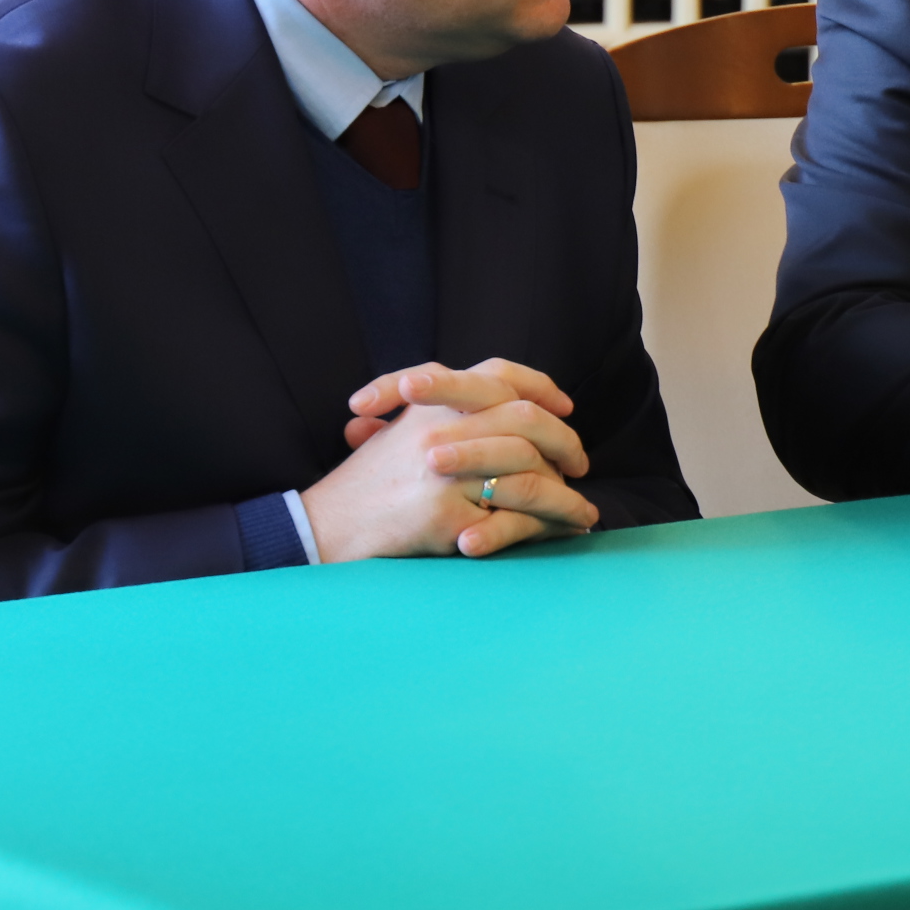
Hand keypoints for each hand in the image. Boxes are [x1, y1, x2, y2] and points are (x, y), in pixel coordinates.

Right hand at [300, 360, 597, 560]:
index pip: (499, 374)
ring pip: (529, 475)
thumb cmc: (368, 480)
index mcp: (434, 402)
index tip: (565, 406)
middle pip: (526, 421)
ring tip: (583, 510)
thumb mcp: (403, 429)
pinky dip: (543, 529)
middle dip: (565, 442)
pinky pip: (511, 522)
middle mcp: (442, 429)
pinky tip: (561, 534)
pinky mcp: (445, 515)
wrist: (326, 524)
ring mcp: (445, 473)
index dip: (540, 387)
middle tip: (582, 462)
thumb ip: (448, 412)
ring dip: (565, 495)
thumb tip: (510, 410)